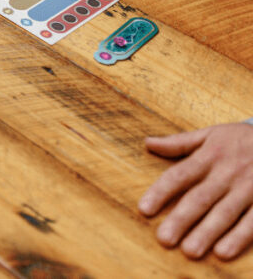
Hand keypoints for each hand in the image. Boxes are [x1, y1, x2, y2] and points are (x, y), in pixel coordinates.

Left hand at [139, 123, 252, 259]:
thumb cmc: (242, 140)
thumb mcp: (211, 134)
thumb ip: (179, 142)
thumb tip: (148, 143)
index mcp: (208, 157)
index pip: (179, 176)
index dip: (160, 192)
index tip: (144, 210)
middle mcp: (226, 174)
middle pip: (200, 198)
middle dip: (181, 219)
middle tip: (164, 239)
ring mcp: (248, 189)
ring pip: (225, 213)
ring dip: (207, 233)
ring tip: (189, 251)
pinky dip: (239, 237)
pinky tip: (223, 251)